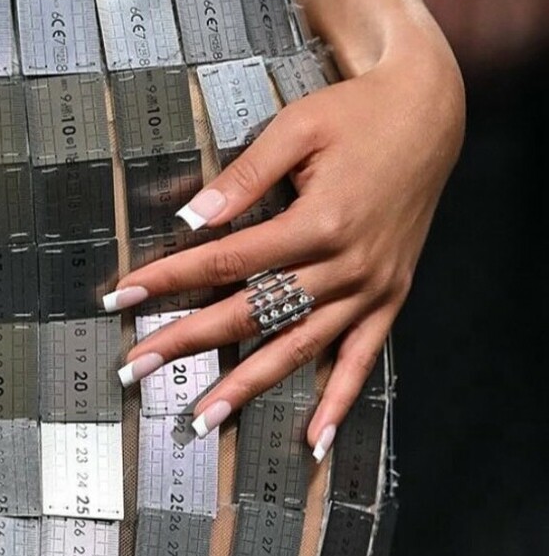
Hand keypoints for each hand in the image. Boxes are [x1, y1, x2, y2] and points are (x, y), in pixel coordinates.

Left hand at [107, 27, 464, 455]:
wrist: (429, 116)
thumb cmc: (357, 115)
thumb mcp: (297, 127)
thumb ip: (245, 175)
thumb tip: (193, 217)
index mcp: (319, 221)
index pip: (227, 259)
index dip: (171, 278)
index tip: (124, 296)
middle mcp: (346, 265)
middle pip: (253, 313)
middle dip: (189, 341)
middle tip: (136, 366)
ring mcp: (371, 288)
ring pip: (299, 348)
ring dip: (249, 386)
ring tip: (202, 419)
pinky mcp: (390, 297)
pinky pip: (363, 360)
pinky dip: (338, 402)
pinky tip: (312, 440)